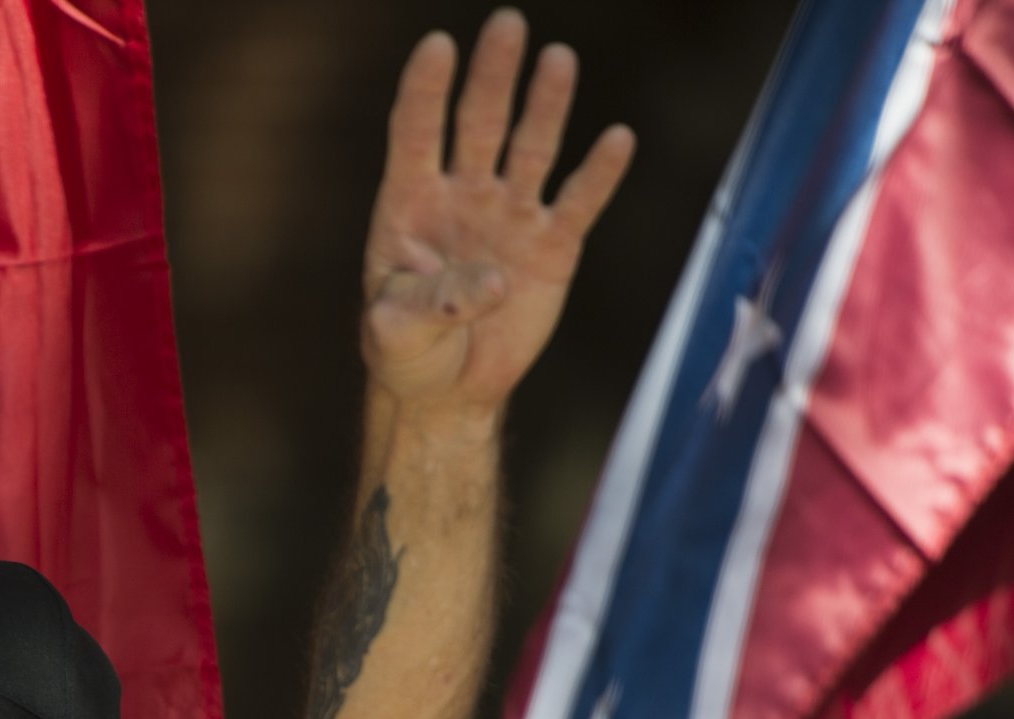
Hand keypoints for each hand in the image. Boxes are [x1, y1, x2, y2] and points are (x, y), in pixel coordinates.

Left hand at [363, 10, 633, 420]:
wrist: (447, 387)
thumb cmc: (406, 351)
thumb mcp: (395, 334)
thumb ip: (432, 304)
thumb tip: (491, 280)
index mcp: (408, 206)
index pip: (416, 135)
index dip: (425, 92)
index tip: (438, 46)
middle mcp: (462, 197)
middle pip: (479, 125)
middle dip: (493, 77)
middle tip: (507, 24)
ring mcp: (509, 216)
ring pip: (532, 148)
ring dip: (545, 106)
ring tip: (557, 60)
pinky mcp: (552, 246)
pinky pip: (579, 202)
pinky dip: (599, 173)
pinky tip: (617, 138)